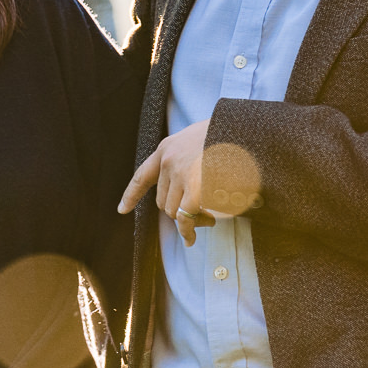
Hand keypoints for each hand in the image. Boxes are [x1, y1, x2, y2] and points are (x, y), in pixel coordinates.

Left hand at [118, 119, 225, 244]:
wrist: (245, 129)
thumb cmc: (230, 135)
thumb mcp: (202, 138)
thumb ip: (191, 156)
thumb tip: (194, 187)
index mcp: (167, 148)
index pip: (143, 175)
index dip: (132, 194)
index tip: (122, 209)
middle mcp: (168, 160)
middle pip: (162, 200)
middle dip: (178, 212)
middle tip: (202, 218)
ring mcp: (179, 174)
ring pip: (173, 210)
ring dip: (188, 221)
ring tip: (209, 220)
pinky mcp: (194, 187)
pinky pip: (185, 217)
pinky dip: (188, 231)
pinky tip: (191, 238)